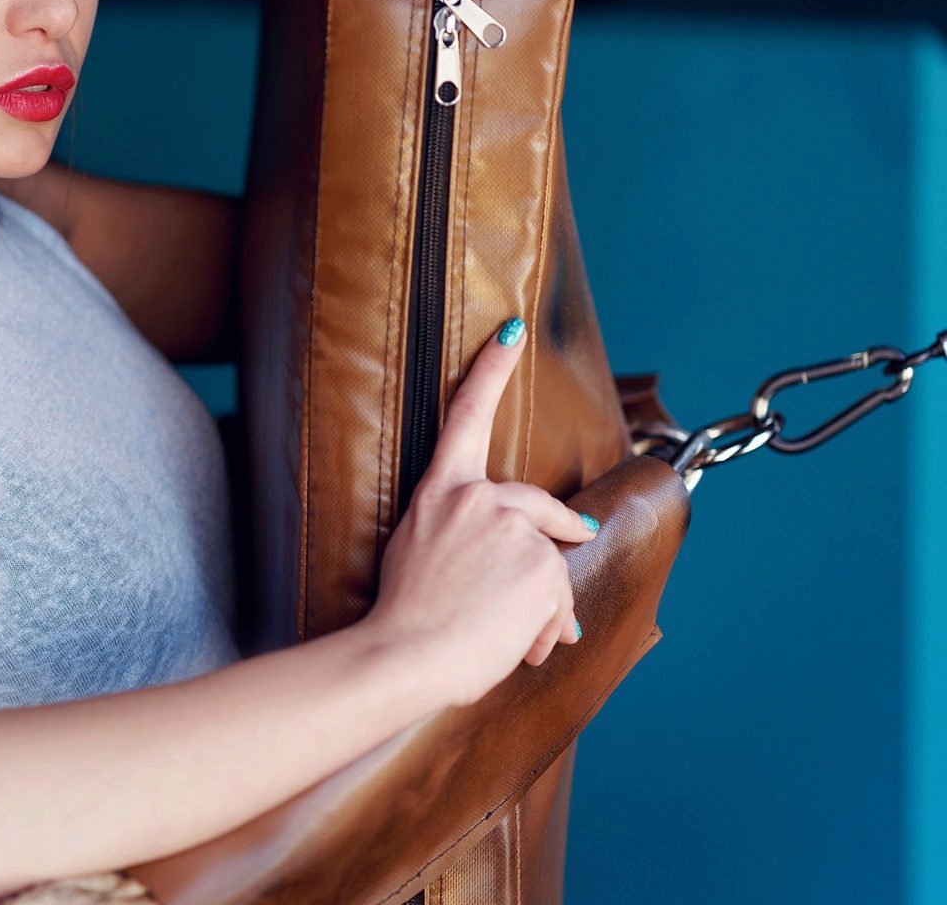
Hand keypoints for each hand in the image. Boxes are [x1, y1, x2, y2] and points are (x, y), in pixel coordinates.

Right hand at [361, 318, 600, 708]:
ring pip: (551, 567)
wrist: (403, 655)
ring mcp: (514, 530)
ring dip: (539, 608)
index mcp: (441, 492)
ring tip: (502, 638)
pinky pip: (558, 604)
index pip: (466, 415)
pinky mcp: (542, 564)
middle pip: (540, 508)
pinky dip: (544, 630)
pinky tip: (515, 647)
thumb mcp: (420, 554)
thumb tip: (519, 566)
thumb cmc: (404, 616)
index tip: (513, 330)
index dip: (491, 369)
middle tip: (583, 532)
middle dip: (564, 526)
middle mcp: (479, 499)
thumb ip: (469, 539)